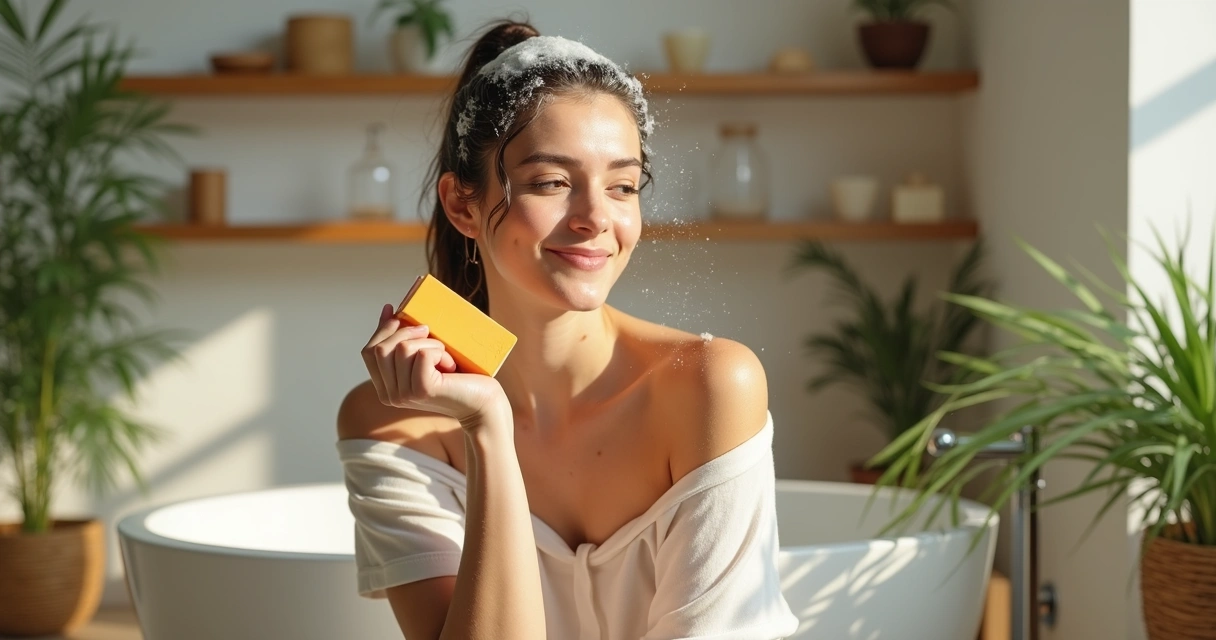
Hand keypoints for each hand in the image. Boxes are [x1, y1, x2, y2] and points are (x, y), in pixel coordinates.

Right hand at [361, 304, 507, 424]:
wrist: (483, 402)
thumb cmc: (458, 377)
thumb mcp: (424, 358)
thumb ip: (404, 343)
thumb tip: (389, 310)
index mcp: (386, 388)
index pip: (369, 352)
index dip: (381, 329)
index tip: (396, 310)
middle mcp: (390, 395)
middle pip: (380, 348)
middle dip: (405, 331)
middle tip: (430, 331)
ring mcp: (404, 394)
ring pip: (402, 348)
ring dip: (429, 343)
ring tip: (445, 355)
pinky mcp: (421, 390)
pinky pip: (422, 354)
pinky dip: (439, 352)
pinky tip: (450, 365)